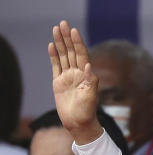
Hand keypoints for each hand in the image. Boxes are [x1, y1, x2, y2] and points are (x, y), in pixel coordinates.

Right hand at [49, 20, 102, 143]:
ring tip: (56, 29)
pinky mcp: (59, 82)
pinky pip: (56, 66)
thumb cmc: (87, 112)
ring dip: (60, 43)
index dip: (78, 43)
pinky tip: (51, 45)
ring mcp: (68, 77)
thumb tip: (88, 66)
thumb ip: (90, 81)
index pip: (82, 55)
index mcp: (86, 75)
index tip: (73, 31)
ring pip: (63, 56)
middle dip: (67, 38)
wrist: (79, 123)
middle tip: (63, 23)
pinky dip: (54, 55)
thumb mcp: (91, 97)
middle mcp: (77, 73)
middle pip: (72, 52)